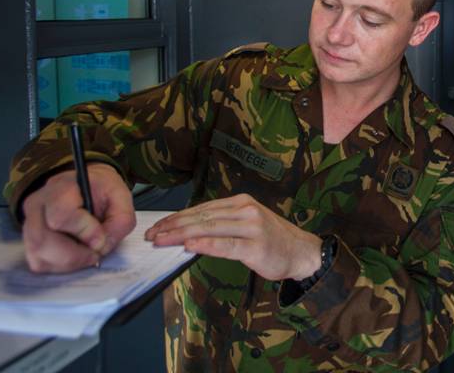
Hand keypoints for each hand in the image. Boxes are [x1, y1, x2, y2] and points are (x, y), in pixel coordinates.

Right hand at [21, 163, 134, 272]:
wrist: (84, 187)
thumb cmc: (101, 191)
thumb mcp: (121, 196)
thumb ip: (121, 220)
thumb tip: (100, 245)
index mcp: (60, 188)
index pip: (60, 217)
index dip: (84, 232)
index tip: (101, 237)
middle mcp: (37, 205)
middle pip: (42, 241)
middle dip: (74, 255)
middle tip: (95, 252)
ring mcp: (28, 223)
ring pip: (38, 255)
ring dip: (68, 263)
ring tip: (86, 254)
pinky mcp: (28, 241)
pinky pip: (38, 263)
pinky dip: (60, 266)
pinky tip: (74, 256)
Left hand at [145, 194, 322, 280]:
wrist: (302, 251)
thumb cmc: (272, 241)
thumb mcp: (246, 224)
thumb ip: (222, 224)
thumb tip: (188, 231)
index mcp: (240, 202)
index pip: (201, 209)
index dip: (176, 218)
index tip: (157, 226)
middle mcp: (245, 210)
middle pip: (202, 217)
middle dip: (173, 226)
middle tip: (151, 235)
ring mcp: (252, 227)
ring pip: (210, 228)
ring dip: (181, 234)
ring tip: (161, 240)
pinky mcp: (256, 246)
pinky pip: (227, 245)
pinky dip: (207, 244)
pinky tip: (190, 245)